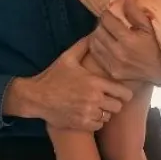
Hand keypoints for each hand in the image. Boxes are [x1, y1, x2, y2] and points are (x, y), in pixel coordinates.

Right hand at [14, 38, 133, 131]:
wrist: (36, 97)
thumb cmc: (53, 77)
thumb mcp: (67, 58)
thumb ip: (84, 46)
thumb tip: (95, 34)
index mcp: (95, 82)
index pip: (124, 93)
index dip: (124, 93)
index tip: (119, 92)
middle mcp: (94, 99)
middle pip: (118, 107)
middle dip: (114, 103)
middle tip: (107, 99)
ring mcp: (88, 113)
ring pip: (108, 117)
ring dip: (104, 112)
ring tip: (96, 106)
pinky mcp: (81, 124)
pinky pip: (98, 125)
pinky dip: (95, 121)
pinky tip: (88, 114)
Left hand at [87, 0, 160, 85]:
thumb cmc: (156, 46)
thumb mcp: (149, 27)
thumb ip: (135, 12)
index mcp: (128, 40)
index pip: (107, 21)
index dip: (107, 14)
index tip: (110, 13)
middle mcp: (118, 52)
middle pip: (98, 31)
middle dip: (101, 24)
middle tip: (107, 22)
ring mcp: (114, 64)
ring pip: (95, 43)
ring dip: (98, 35)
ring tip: (105, 32)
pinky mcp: (112, 71)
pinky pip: (96, 55)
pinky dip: (98, 47)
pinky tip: (105, 43)